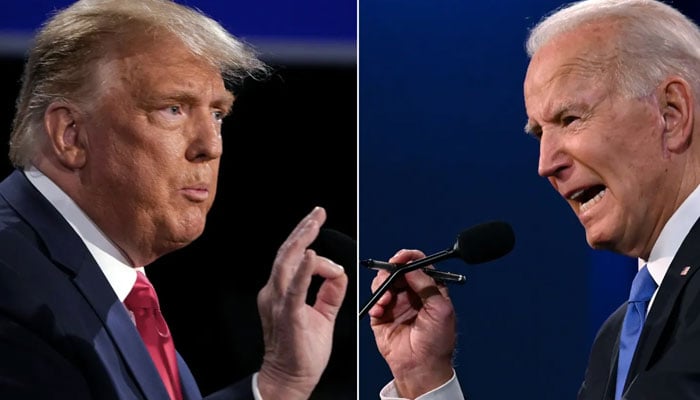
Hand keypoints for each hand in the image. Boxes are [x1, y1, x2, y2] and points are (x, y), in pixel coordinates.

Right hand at [256, 206, 348, 398]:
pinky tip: (311, 256)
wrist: (289, 379)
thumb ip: (330, 292)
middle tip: (318, 213)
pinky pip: (294, 288)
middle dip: (304, 229)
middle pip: (287, 253)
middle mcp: (274, 292)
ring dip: (302, 239)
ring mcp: (278, 302)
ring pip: (286, 262)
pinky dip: (303, 270)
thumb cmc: (302, 351)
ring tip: (314, 222)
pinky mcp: (288, 315)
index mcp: (281, 292)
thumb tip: (339, 271)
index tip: (319, 227)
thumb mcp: (322, 314)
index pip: (293, 258)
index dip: (307, 242)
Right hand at [369, 249, 456, 398]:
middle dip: (391, 270)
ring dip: (382, 286)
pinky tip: (380, 309)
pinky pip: (374, 300)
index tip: (401, 258)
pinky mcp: (382, 316)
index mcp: (429, 290)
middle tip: (390, 274)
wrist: (421, 367)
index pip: (419, 265)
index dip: (409, 258)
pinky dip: (375, 301)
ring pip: (384, 282)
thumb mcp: (440, 309)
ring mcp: (396, 304)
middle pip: (398, 271)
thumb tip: (412, 267)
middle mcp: (412, 295)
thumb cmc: (437, 343)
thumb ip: (427, 284)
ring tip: (386, 298)